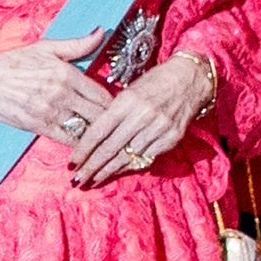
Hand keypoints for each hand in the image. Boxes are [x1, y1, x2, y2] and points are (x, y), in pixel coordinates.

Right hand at [0, 30, 111, 143]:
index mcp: (66, 73)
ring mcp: (50, 111)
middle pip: (100, 114)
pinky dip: (79, 144)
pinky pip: (68, 139)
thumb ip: (77, 44)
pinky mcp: (39, 126)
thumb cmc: (11, 63)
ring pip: (86, 128)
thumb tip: (100, 32)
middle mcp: (61, 93)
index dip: (114, 104)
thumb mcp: (45, 48)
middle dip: (110, 122)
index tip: (119, 109)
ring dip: (96, 135)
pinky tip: (85, 145)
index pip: (102, 94)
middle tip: (117, 127)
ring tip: (104, 138)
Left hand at [69, 50, 206, 186]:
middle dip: (92, 167)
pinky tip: (117, 171)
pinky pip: (146, 157)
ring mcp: (158, 129)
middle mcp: (142, 117)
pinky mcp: (171, 139)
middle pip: (111, 149)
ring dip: (109, 171)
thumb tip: (93, 136)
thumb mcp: (128, 91)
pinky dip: (130, 165)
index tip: (71, 163)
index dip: (83, 150)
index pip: (99, 131)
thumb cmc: (153, 82)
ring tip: (93, 180)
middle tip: (77, 180)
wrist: (189, 80)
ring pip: (128, 157)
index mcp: (126, 102)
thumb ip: (113, 113)